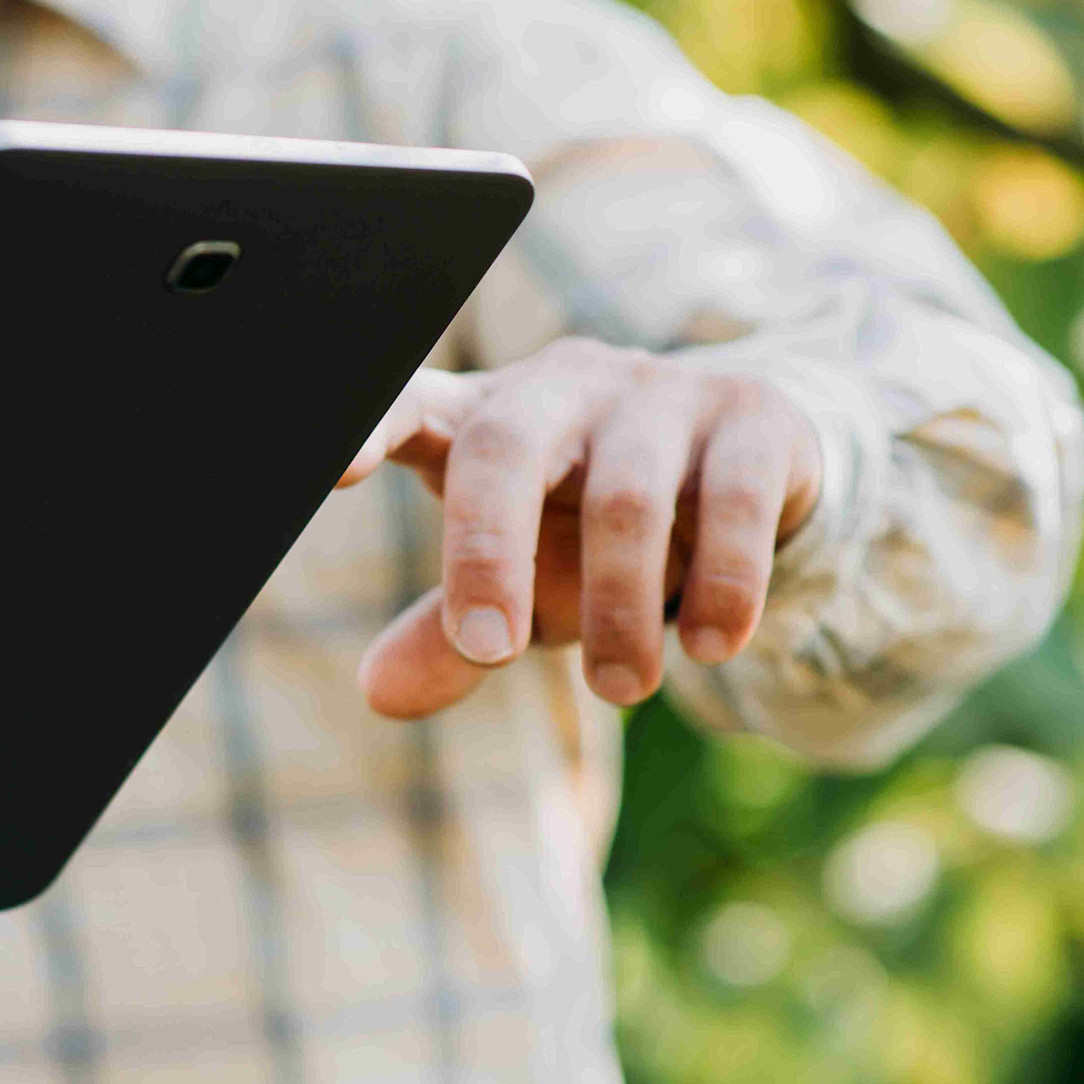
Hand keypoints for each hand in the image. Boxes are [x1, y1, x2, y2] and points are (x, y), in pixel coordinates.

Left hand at [340, 339, 820, 718]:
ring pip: (623, 494)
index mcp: (480, 415)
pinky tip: (714, 648)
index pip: (406, 404)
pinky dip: (721, 581)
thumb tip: (377, 696)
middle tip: (489, 653)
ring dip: (618, 603)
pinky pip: (733, 500)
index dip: (368, 427)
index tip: (333, 474)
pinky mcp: (750, 416)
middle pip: (501, 448)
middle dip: (486, 553)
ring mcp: (654, 392)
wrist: (744, 463)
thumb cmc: (589, 524)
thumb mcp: (521, 578)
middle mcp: (557, 388)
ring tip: (620, 690)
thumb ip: (448, 634)